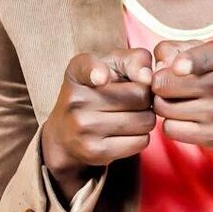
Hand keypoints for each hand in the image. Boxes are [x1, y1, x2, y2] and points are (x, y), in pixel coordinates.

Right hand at [41, 48, 154, 199]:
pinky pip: (141, 141)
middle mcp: (75, 99)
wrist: (66, 133)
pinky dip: (142, 136)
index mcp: (76, 71)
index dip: (97, 71)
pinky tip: (126, 132)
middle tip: (133, 100)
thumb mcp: (112, 66)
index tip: (102, 78)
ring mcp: (83, 127)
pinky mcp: (95, 152)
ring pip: (145, 120)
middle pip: (140, 95)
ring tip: (130, 115)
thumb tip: (147, 78)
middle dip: (145, 98)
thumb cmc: (99, 91)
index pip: (87, 67)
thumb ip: (135, 59)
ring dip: (146, 118)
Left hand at [150, 39, 212, 151]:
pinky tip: (182, 119)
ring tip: (177, 102)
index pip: (198, 56)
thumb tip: (156, 64)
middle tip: (168, 87)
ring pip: (164, 108)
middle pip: (164, 84)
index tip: (177, 68)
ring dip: (164, 105)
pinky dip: (171, 124)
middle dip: (159, 85)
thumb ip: (182, 48)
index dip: (178, 62)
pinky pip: (171, 130)